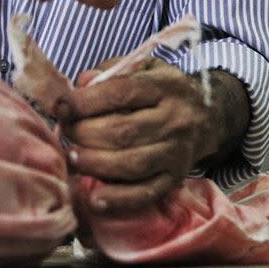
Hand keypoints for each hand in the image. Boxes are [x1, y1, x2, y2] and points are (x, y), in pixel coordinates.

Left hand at [59, 59, 237, 212]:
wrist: (207, 116)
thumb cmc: (162, 89)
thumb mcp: (142, 67)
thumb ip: (111, 70)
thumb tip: (81, 83)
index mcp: (163, 86)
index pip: (121, 93)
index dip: (86, 101)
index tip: (61, 106)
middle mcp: (174, 120)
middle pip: (123, 131)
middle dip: (85, 133)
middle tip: (66, 132)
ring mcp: (176, 153)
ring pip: (132, 164)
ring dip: (95, 164)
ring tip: (73, 158)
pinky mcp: (175, 179)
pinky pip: (146, 194)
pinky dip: (118, 200)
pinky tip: (94, 198)